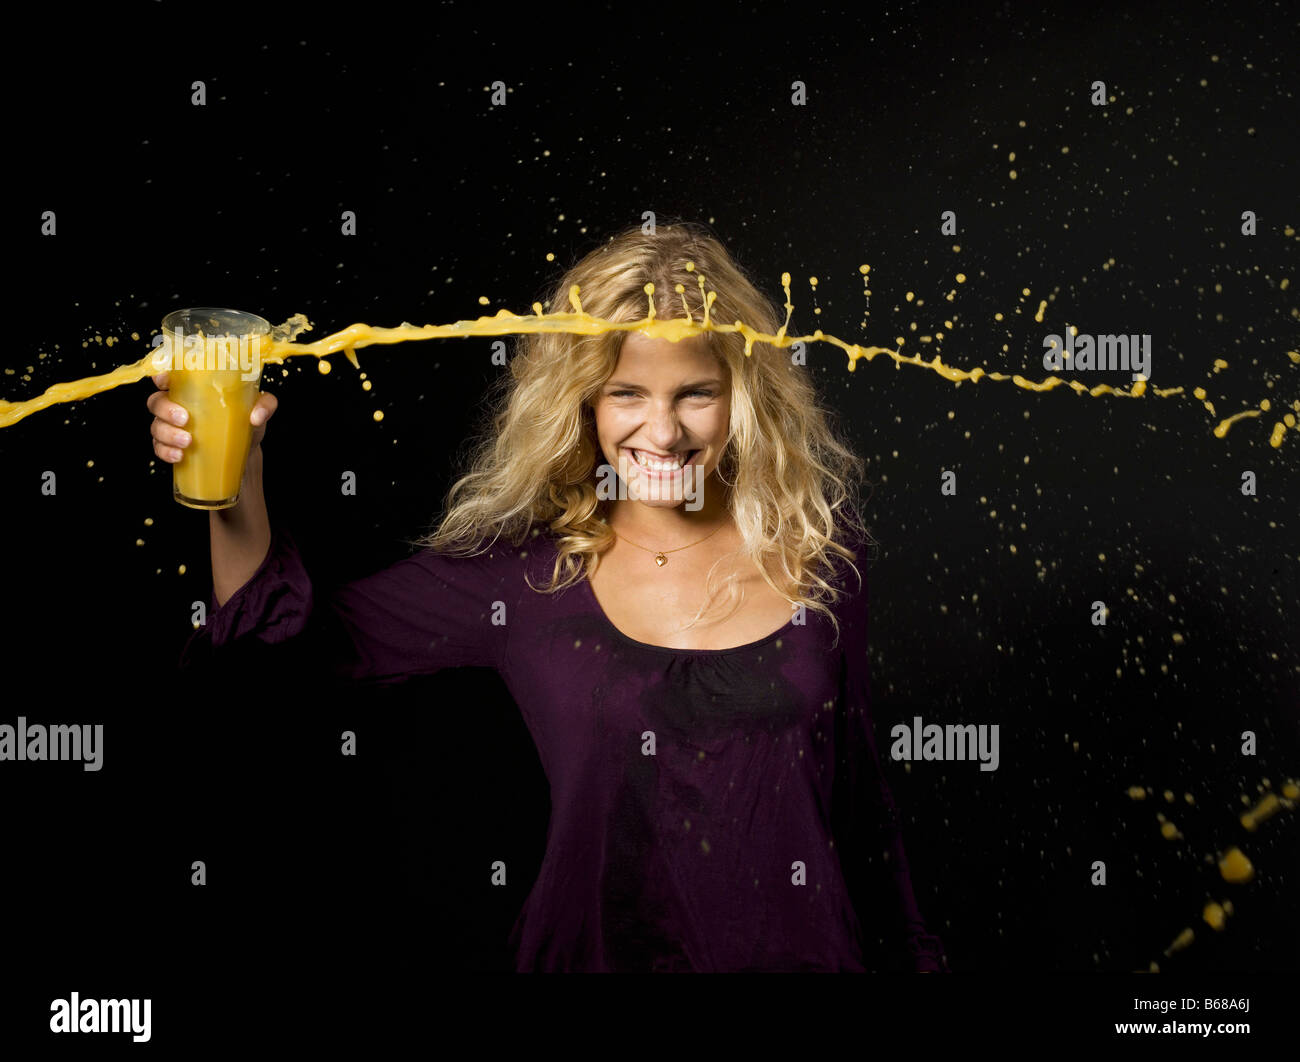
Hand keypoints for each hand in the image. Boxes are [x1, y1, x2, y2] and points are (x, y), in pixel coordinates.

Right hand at [147, 371, 278, 463]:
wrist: (244, 454)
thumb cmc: (246, 422)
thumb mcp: (260, 409)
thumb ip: (265, 404)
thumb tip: (255, 416)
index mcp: (195, 388)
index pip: (170, 375)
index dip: (161, 375)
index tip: (164, 382)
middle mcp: (178, 405)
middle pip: (156, 401)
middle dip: (165, 410)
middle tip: (185, 419)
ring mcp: (172, 427)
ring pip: (156, 425)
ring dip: (167, 434)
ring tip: (187, 442)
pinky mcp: (172, 446)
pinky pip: (159, 448)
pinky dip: (166, 451)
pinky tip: (179, 456)